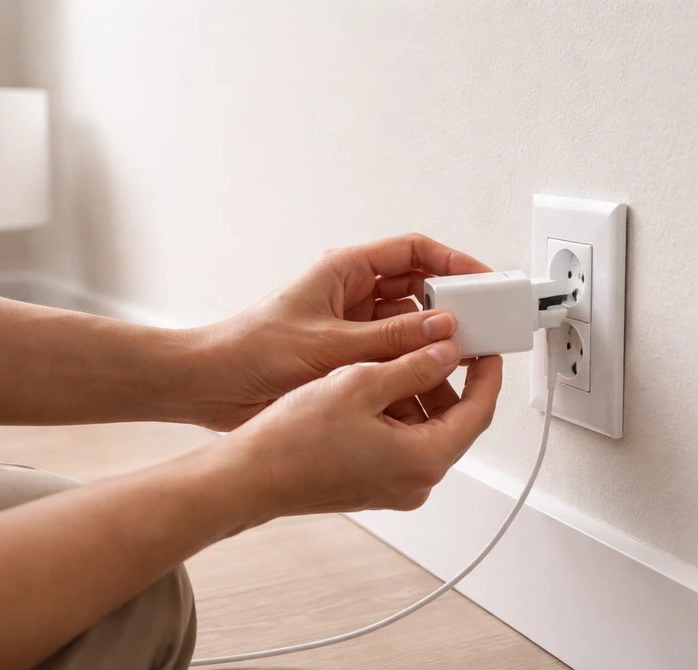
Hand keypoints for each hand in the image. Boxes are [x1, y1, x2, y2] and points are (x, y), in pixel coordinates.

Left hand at [196, 234, 490, 429]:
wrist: (213, 387)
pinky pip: (394, 359)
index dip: (453, 261)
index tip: (483, 281)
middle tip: (479, 330)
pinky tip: (424, 390)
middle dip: (450, 311)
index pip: (413, 252)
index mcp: (346, 271)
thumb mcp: (329, 344)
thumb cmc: (251, 349)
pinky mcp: (350, 359)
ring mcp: (354, 328)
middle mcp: (354, 296)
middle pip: (420, 291)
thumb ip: (390, 338)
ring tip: (453, 367)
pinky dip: (410, 372)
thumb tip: (442, 329)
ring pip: (410, 330)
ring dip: (431, 348)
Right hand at [211, 340, 502, 519]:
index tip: (485, 347)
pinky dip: (397, 413)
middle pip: (454, 422)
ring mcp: (396, 487)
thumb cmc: (294, 442)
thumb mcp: (360, 384)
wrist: (251, 478)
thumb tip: (445, 352)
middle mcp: (417, 482)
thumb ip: (412, 366)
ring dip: (418, 394)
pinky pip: (402, 443)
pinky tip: (371, 386)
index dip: (486, 374)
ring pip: (425, 430)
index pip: (479, 411)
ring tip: (394, 358)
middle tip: (438, 343)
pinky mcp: (375, 485)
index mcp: (424, 460)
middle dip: (448, 380)